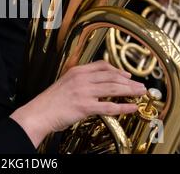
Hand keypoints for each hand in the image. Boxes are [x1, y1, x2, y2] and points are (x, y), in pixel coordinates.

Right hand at [10, 60, 146, 147]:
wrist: (38, 113)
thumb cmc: (49, 102)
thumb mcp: (64, 84)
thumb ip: (79, 81)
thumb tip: (94, 84)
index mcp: (76, 71)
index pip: (102, 66)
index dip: (117, 70)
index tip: (126, 75)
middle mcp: (81, 79)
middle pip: (112, 76)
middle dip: (129, 81)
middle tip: (140, 85)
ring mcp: (84, 92)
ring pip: (114, 89)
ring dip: (130, 91)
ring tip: (140, 93)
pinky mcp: (85, 106)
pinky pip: (109, 106)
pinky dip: (124, 107)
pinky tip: (132, 107)